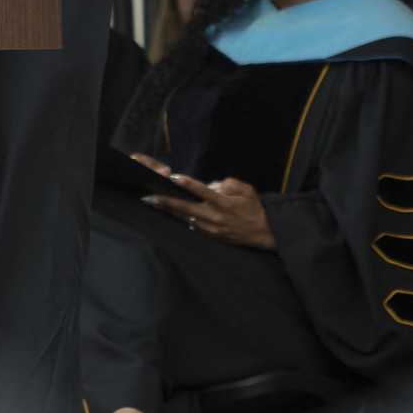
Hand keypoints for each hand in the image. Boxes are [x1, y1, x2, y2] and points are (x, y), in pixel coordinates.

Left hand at [139, 158, 277, 250]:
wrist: (263, 232)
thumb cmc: (254, 208)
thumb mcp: (246, 189)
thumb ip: (227, 183)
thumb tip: (210, 185)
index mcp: (224, 203)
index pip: (202, 191)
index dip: (188, 184)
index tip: (173, 177)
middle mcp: (215, 217)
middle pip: (186, 207)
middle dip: (166, 201)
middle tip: (148, 196)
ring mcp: (211, 228)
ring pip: (185, 218)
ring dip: (168, 210)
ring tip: (152, 203)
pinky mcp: (211, 235)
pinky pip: (191, 225)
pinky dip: (179, 218)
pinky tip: (168, 213)